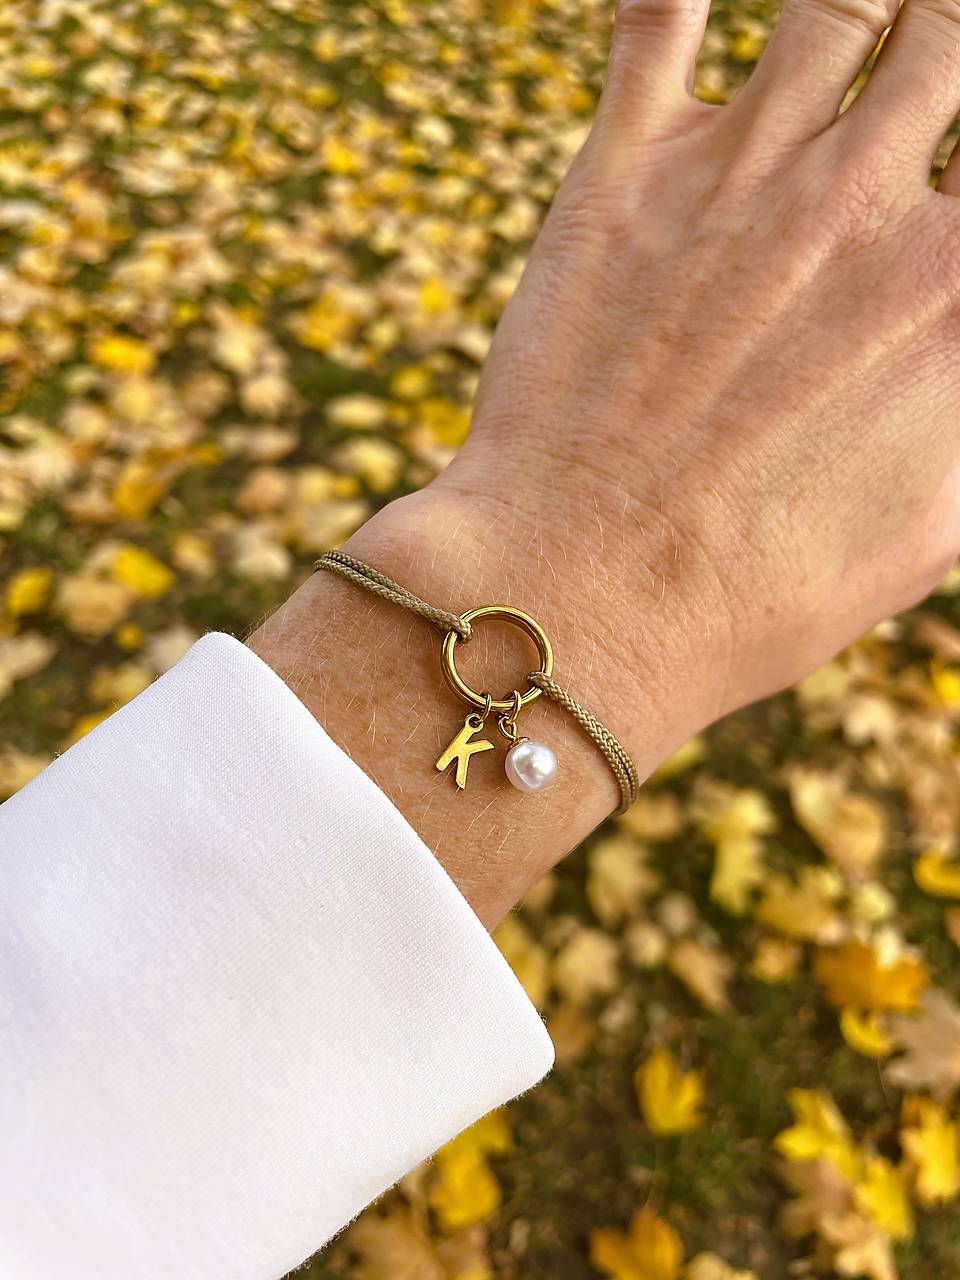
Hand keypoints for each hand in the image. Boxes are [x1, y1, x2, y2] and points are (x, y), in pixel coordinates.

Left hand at [432, 0, 959, 722]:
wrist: (580, 598)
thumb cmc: (758, 591)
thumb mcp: (931, 528)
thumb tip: (954, 350)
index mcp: (955, 291)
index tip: (947, 203)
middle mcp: (862, 202)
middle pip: (951, 36)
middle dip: (949, 36)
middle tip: (931, 57)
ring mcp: (736, 176)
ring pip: (839, 3)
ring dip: (866, 0)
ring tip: (869, 15)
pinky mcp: (617, 180)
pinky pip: (658, 21)